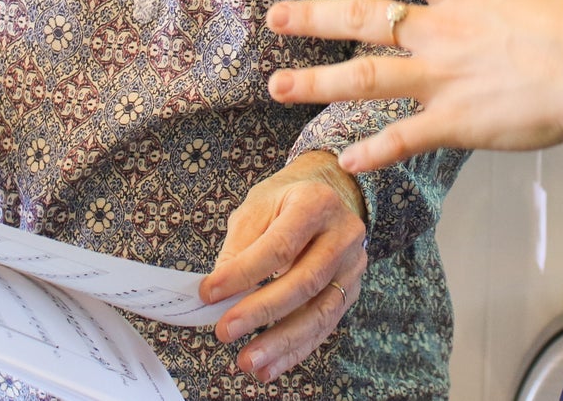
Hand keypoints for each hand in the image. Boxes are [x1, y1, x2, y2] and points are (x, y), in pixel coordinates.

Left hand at [199, 151, 369, 382]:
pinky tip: (269, 366)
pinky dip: (294, 350)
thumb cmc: (285, 201)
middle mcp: (343, 235)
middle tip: (225, 331)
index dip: (244, 273)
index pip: (280, 245)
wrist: (328, 195)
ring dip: (280, 342)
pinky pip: (323, 327)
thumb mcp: (257, 206)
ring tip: (248, 361)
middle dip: (261, 311)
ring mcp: (352, 266)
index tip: (210, 293)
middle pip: (304, 281)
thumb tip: (218, 293)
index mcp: (316, 204)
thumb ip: (239, 246)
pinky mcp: (352, 291)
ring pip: (319, 312)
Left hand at [268, 0, 562, 171]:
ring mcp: (442, 78)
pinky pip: (401, 139)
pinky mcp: (454, 123)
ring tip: (276, 86)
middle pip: (361, 18)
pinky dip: (371, 151)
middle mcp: (441, 31)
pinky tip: (345, 159)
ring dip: (315, 83)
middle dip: (312, 17)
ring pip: (363, 77)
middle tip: (274, 17)